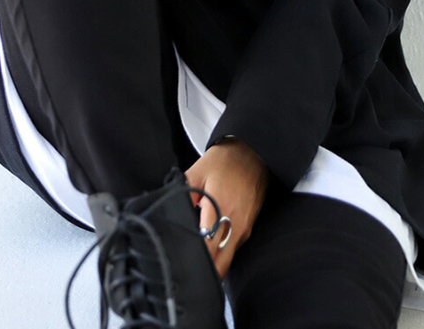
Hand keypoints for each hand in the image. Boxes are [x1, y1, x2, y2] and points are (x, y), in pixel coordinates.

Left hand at [184, 138, 270, 279]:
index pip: (207, 247)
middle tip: (184, 271)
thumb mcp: (197, 172)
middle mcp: (235, 223)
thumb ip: (182, 195)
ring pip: (227, 260)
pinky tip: (209, 249)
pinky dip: (221, 254)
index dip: (193, 260)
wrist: (254, 153)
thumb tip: (170, 215)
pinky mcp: (249, 228)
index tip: (179, 264)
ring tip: (194, 261)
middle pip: (219, 263)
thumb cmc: (225, 161)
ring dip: (213, 264)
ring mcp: (244, 228)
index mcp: (220, 207)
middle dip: (202, 271)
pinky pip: (233, 250)